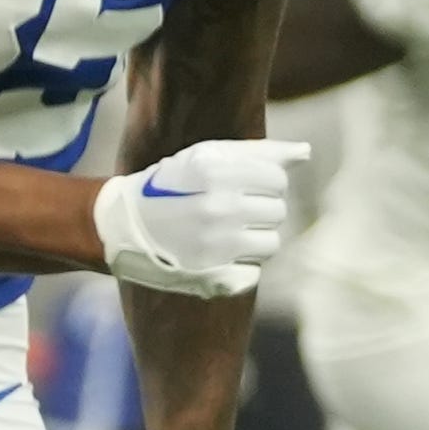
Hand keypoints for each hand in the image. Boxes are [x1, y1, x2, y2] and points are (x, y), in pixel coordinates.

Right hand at [93, 140, 306, 297]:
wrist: (122, 226)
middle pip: (277, 211)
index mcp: (217, 173)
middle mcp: (219, 209)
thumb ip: (258, 152)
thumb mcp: (205, 157)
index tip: (239, 187)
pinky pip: (253, 272)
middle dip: (259, 209)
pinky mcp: (213, 277)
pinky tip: (217, 255)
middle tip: (228, 211)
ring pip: (271, 243)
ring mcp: (217, 246)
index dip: (262, 182)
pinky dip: (240, 266)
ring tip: (225, 234)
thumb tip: (306, 152)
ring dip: (254, 238)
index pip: (276, 178)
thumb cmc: (169, 185)